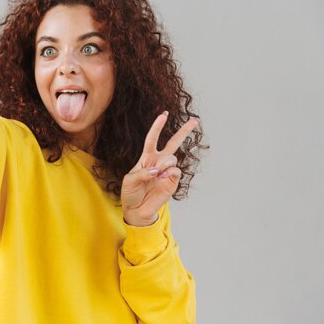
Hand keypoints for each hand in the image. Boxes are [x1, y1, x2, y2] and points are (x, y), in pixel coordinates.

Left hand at [121, 111, 198, 226]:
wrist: (136, 209)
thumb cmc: (130, 193)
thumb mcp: (129, 181)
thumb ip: (141, 173)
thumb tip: (157, 170)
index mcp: (146, 158)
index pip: (153, 138)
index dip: (158, 126)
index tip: (164, 114)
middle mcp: (158, 162)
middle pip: (173, 143)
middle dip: (184, 132)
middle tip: (195, 121)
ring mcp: (167, 171)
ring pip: (173, 157)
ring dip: (164, 163)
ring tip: (157, 173)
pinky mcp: (172, 181)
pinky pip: (176, 171)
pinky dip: (169, 172)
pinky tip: (162, 177)